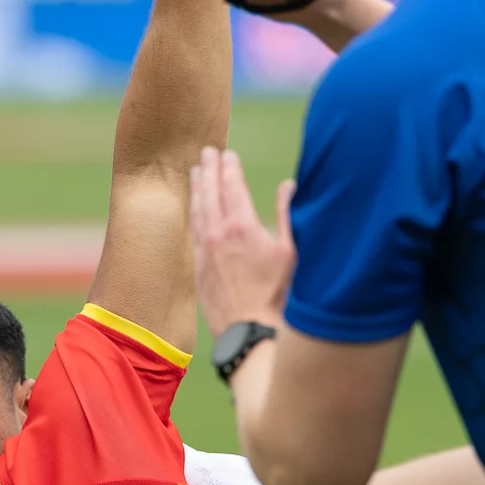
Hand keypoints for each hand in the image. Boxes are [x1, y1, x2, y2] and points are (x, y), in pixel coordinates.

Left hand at [190, 146, 295, 332]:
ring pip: (197, 211)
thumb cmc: (278, 296)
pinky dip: (192, 214)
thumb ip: (289, 214)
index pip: (232, 186)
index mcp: (242, 226)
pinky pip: (192, 232)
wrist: (250, 333)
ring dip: (197, 188)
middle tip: (207, 152)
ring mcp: (205, 252)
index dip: (230, 167)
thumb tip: (288, 185)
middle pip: (210, 193)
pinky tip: (193, 209)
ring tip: (196, 172)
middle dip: (209, 170)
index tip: (228, 154)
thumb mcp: (292, 253)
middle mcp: (217, 234)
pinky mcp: (198, 269)